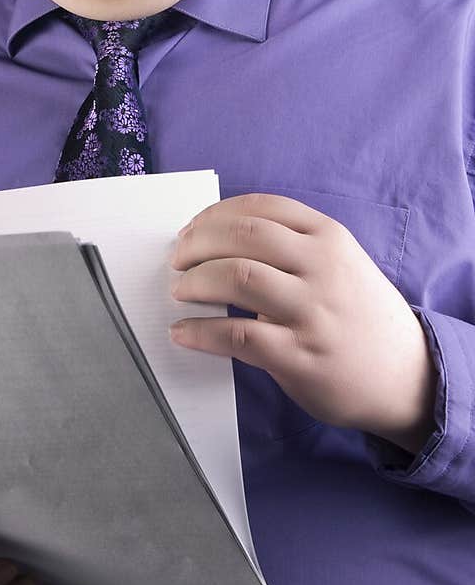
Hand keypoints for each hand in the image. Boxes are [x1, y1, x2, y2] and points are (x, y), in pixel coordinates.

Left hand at [169, 192, 436, 453]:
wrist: (407, 377)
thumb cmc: (358, 315)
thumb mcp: (339, 263)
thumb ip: (292, 247)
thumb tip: (216, 239)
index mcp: (328, 237)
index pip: (260, 207)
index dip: (214, 215)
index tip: (190, 229)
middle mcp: (322, 267)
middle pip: (242, 236)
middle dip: (197, 243)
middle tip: (177, 259)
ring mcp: (312, 311)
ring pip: (237, 277)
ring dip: (195, 282)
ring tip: (180, 291)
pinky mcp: (299, 355)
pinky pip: (237, 335)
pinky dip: (201, 331)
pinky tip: (184, 332)